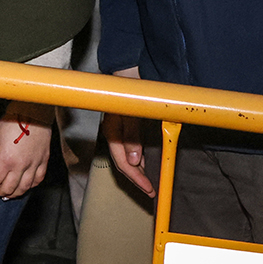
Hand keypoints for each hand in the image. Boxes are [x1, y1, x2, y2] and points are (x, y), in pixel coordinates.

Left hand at [0, 101, 54, 198]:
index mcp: (6, 159)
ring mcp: (34, 164)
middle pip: (8, 189)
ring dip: (13, 194)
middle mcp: (21, 165)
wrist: (32, 111)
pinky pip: (37, 180)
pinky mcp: (43, 161)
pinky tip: (23, 185)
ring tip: (6, 193)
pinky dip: (29, 186)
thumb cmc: (12, 121)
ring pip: (23, 188)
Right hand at [102, 68, 153, 195]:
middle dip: (136, 179)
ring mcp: (117, 131)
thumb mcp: (131, 113)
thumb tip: (134, 160)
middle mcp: (113, 134)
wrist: (125, 73)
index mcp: (112, 132)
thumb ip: (132, 136)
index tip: (149, 188)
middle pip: (123, 164)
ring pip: (125, 158)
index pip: (123, 163)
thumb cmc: (127, 91)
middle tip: (150, 190)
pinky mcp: (123, 127)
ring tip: (148, 182)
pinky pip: (128, 149)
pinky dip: (137, 159)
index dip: (136, 178)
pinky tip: (144, 164)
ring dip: (137, 171)